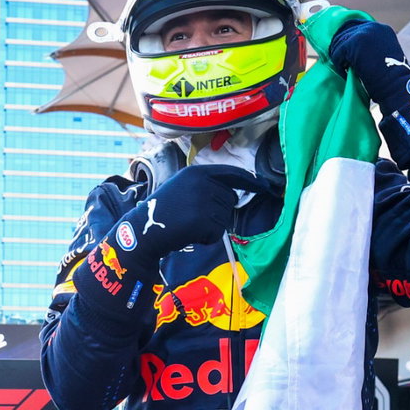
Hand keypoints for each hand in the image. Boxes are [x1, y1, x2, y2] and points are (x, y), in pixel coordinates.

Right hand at [111, 164, 262, 273]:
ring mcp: (203, 201)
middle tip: (194, 216)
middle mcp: (202, 183)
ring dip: (211, 226)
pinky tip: (189, 233)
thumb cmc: (163, 211)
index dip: (250, 181)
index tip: (265, 187)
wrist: (144, 230)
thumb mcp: (182, 187)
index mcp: (197, 172)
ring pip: (224, 217)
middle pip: (230, 199)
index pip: (232, 174)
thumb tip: (233, 194)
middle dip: (219, 211)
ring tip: (189, 224)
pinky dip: (206, 238)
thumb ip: (205, 185)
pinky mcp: (203, 220)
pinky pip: (217, 232)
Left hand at [327, 19, 409, 107]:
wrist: (394, 85)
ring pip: (340, 43)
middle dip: (341, 49)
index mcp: (382, 29)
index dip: (348, 40)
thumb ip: (371, 48)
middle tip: (341, 64)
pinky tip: (346, 74)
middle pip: (346, 33)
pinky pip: (337, 54)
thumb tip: (354, 51)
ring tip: (345, 71)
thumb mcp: (384, 56)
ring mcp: (362, 33)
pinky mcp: (353, 43)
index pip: (357, 27)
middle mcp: (373, 27)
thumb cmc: (391, 79)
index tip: (344, 53)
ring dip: (340, 58)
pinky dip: (339, 66)